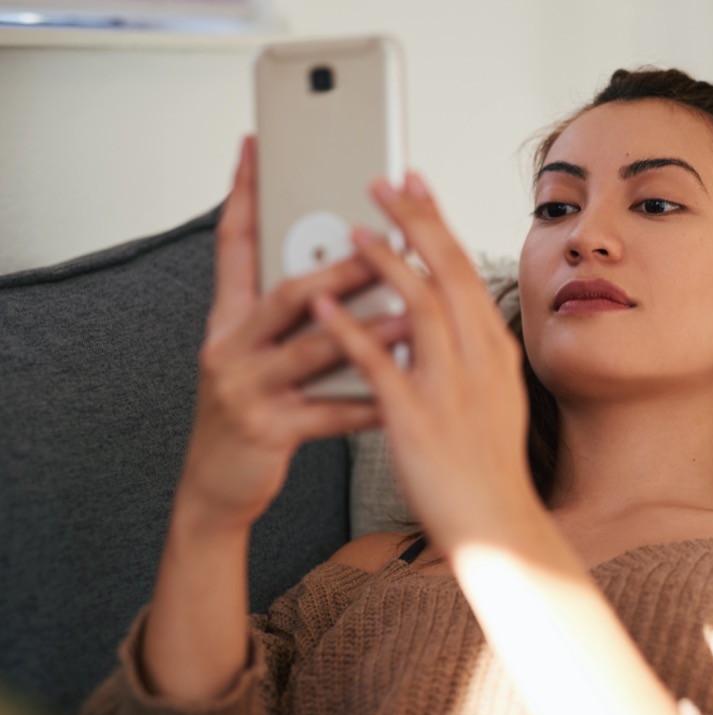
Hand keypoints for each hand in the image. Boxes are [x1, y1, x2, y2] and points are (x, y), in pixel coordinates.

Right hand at [176, 136, 406, 532]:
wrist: (218, 485)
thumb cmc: (253, 410)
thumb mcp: (259, 353)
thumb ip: (290, 313)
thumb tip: (345, 262)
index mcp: (230, 319)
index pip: (233, 243)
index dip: (242, 193)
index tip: (256, 146)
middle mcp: (230, 346)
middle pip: (286, 292)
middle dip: (340, 264)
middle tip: (385, 238)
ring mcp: (244, 388)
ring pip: (313, 348)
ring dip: (367, 329)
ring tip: (411, 312)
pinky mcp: (266, 430)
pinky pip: (330, 411)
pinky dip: (371, 398)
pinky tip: (404, 388)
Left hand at [311, 172, 535, 547]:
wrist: (496, 522)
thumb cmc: (487, 463)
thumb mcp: (493, 396)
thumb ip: (468, 352)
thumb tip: (445, 315)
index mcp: (492, 349)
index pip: (464, 268)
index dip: (438, 220)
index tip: (415, 182)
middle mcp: (478, 358)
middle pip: (448, 271)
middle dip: (415, 218)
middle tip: (383, 178)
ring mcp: (450, 387)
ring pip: (420, 307)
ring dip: (386, 263)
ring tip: (353, 230)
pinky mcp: (417, 419)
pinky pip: (380, 365)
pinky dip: (351, 329)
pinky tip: (323, 304)